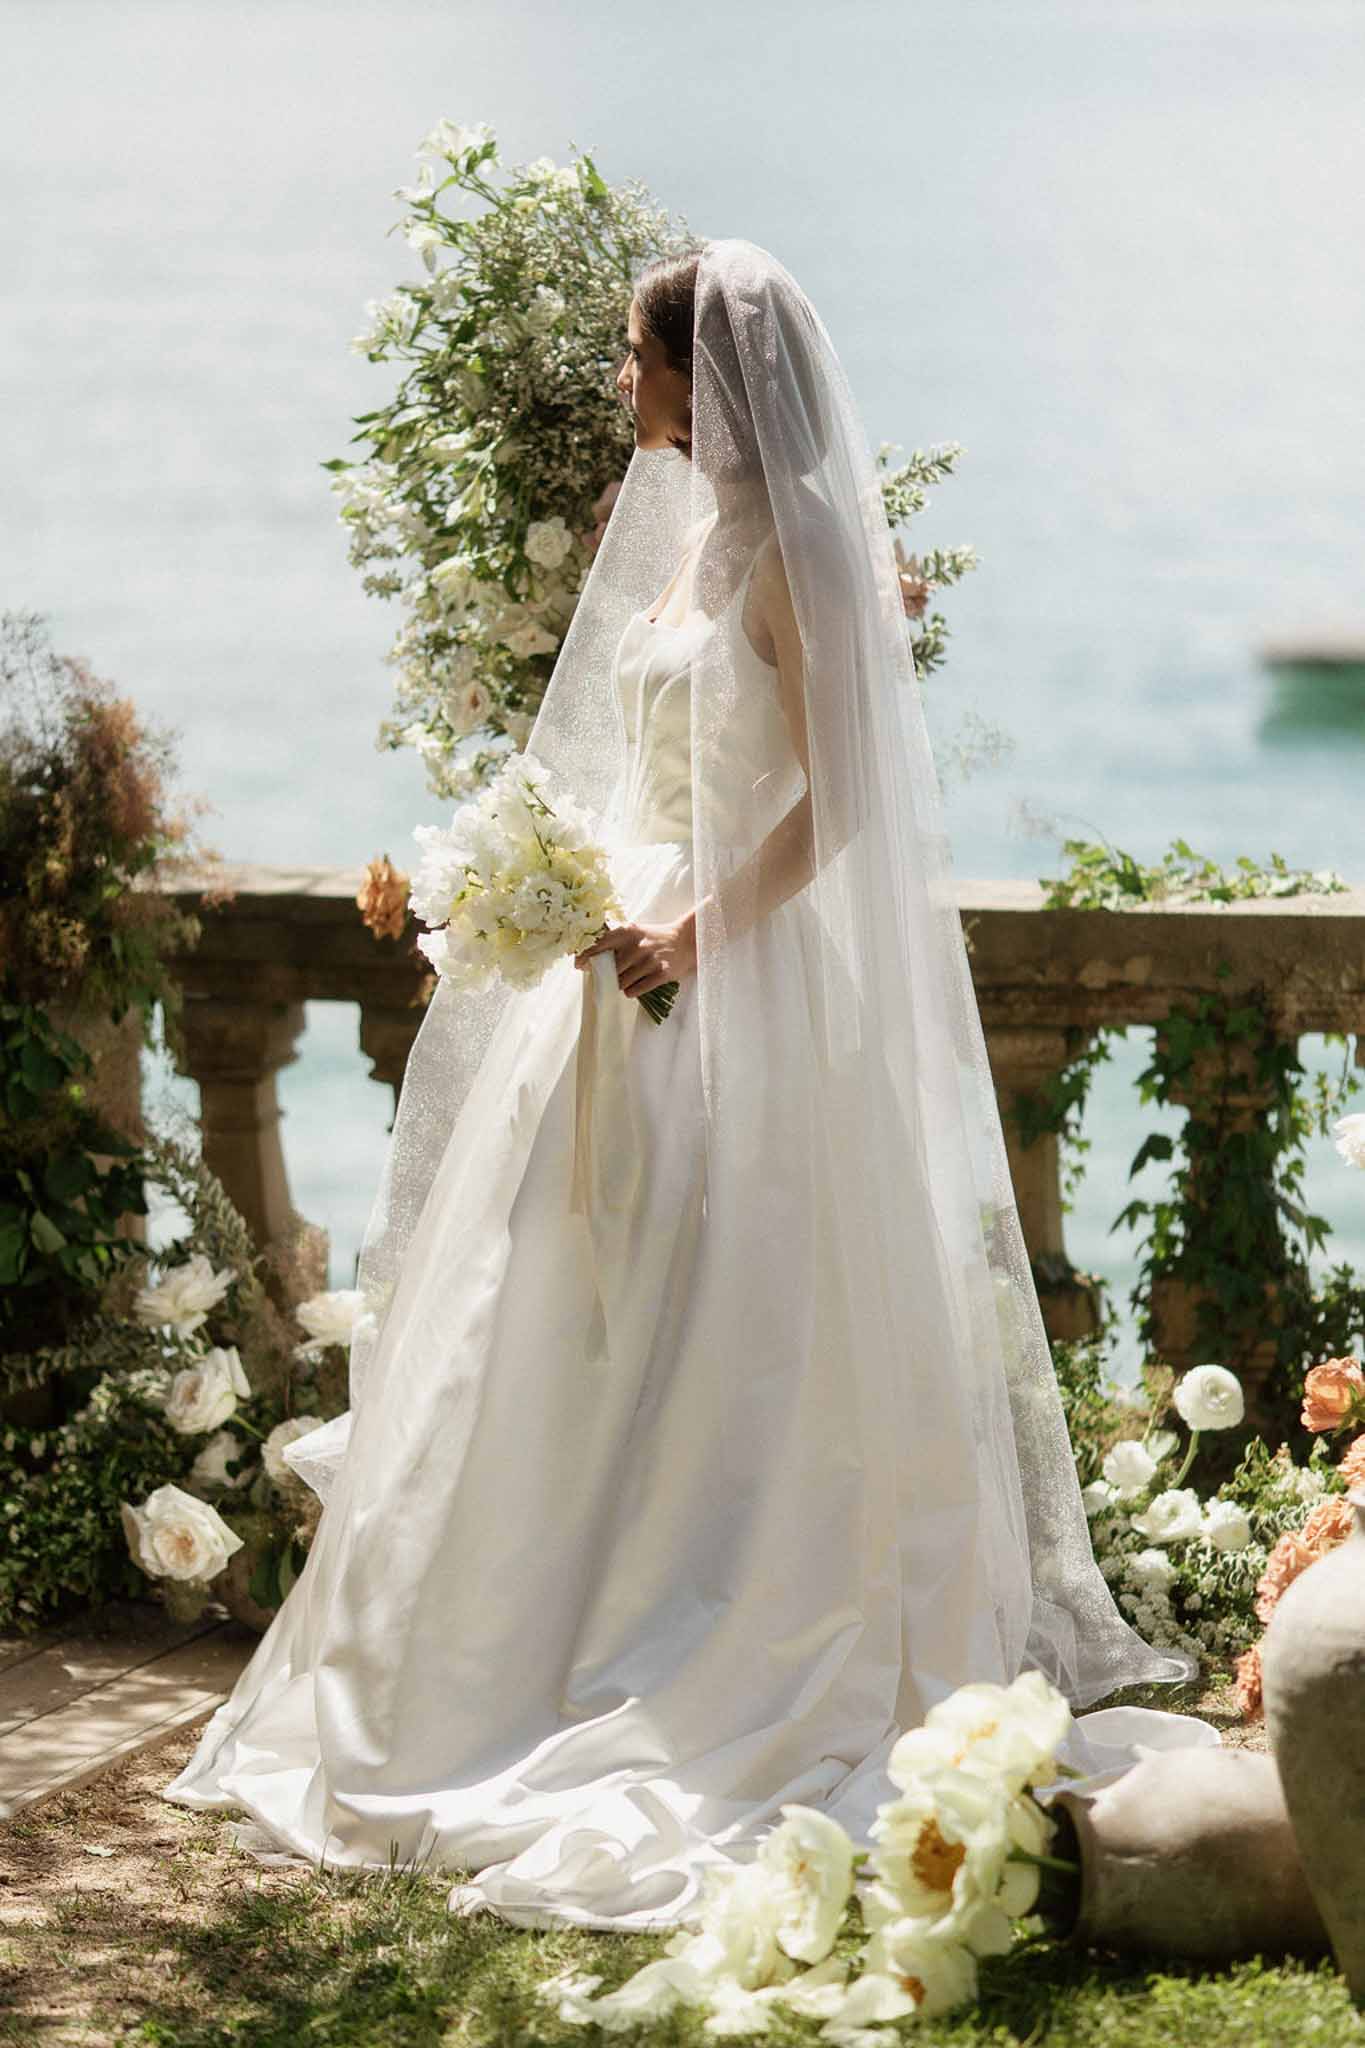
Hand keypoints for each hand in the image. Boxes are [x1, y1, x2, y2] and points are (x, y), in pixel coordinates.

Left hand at [574, 912, 696, 1000]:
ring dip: (620, 984)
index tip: (578, 965)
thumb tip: (587, 956)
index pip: (599, 945)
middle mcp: (638, 945)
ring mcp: (650, 960)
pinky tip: (635, 985)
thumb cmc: (654, 938)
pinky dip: (631, 991)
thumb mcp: (634, 932)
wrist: (685, 942)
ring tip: (627, 978)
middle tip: (608, 976)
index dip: (586, 956)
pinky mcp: (661, 974)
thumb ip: (614, 940)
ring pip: (621, 982)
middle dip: (606, 975)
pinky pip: (635, 990)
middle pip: (610, 969)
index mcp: (628, 932)